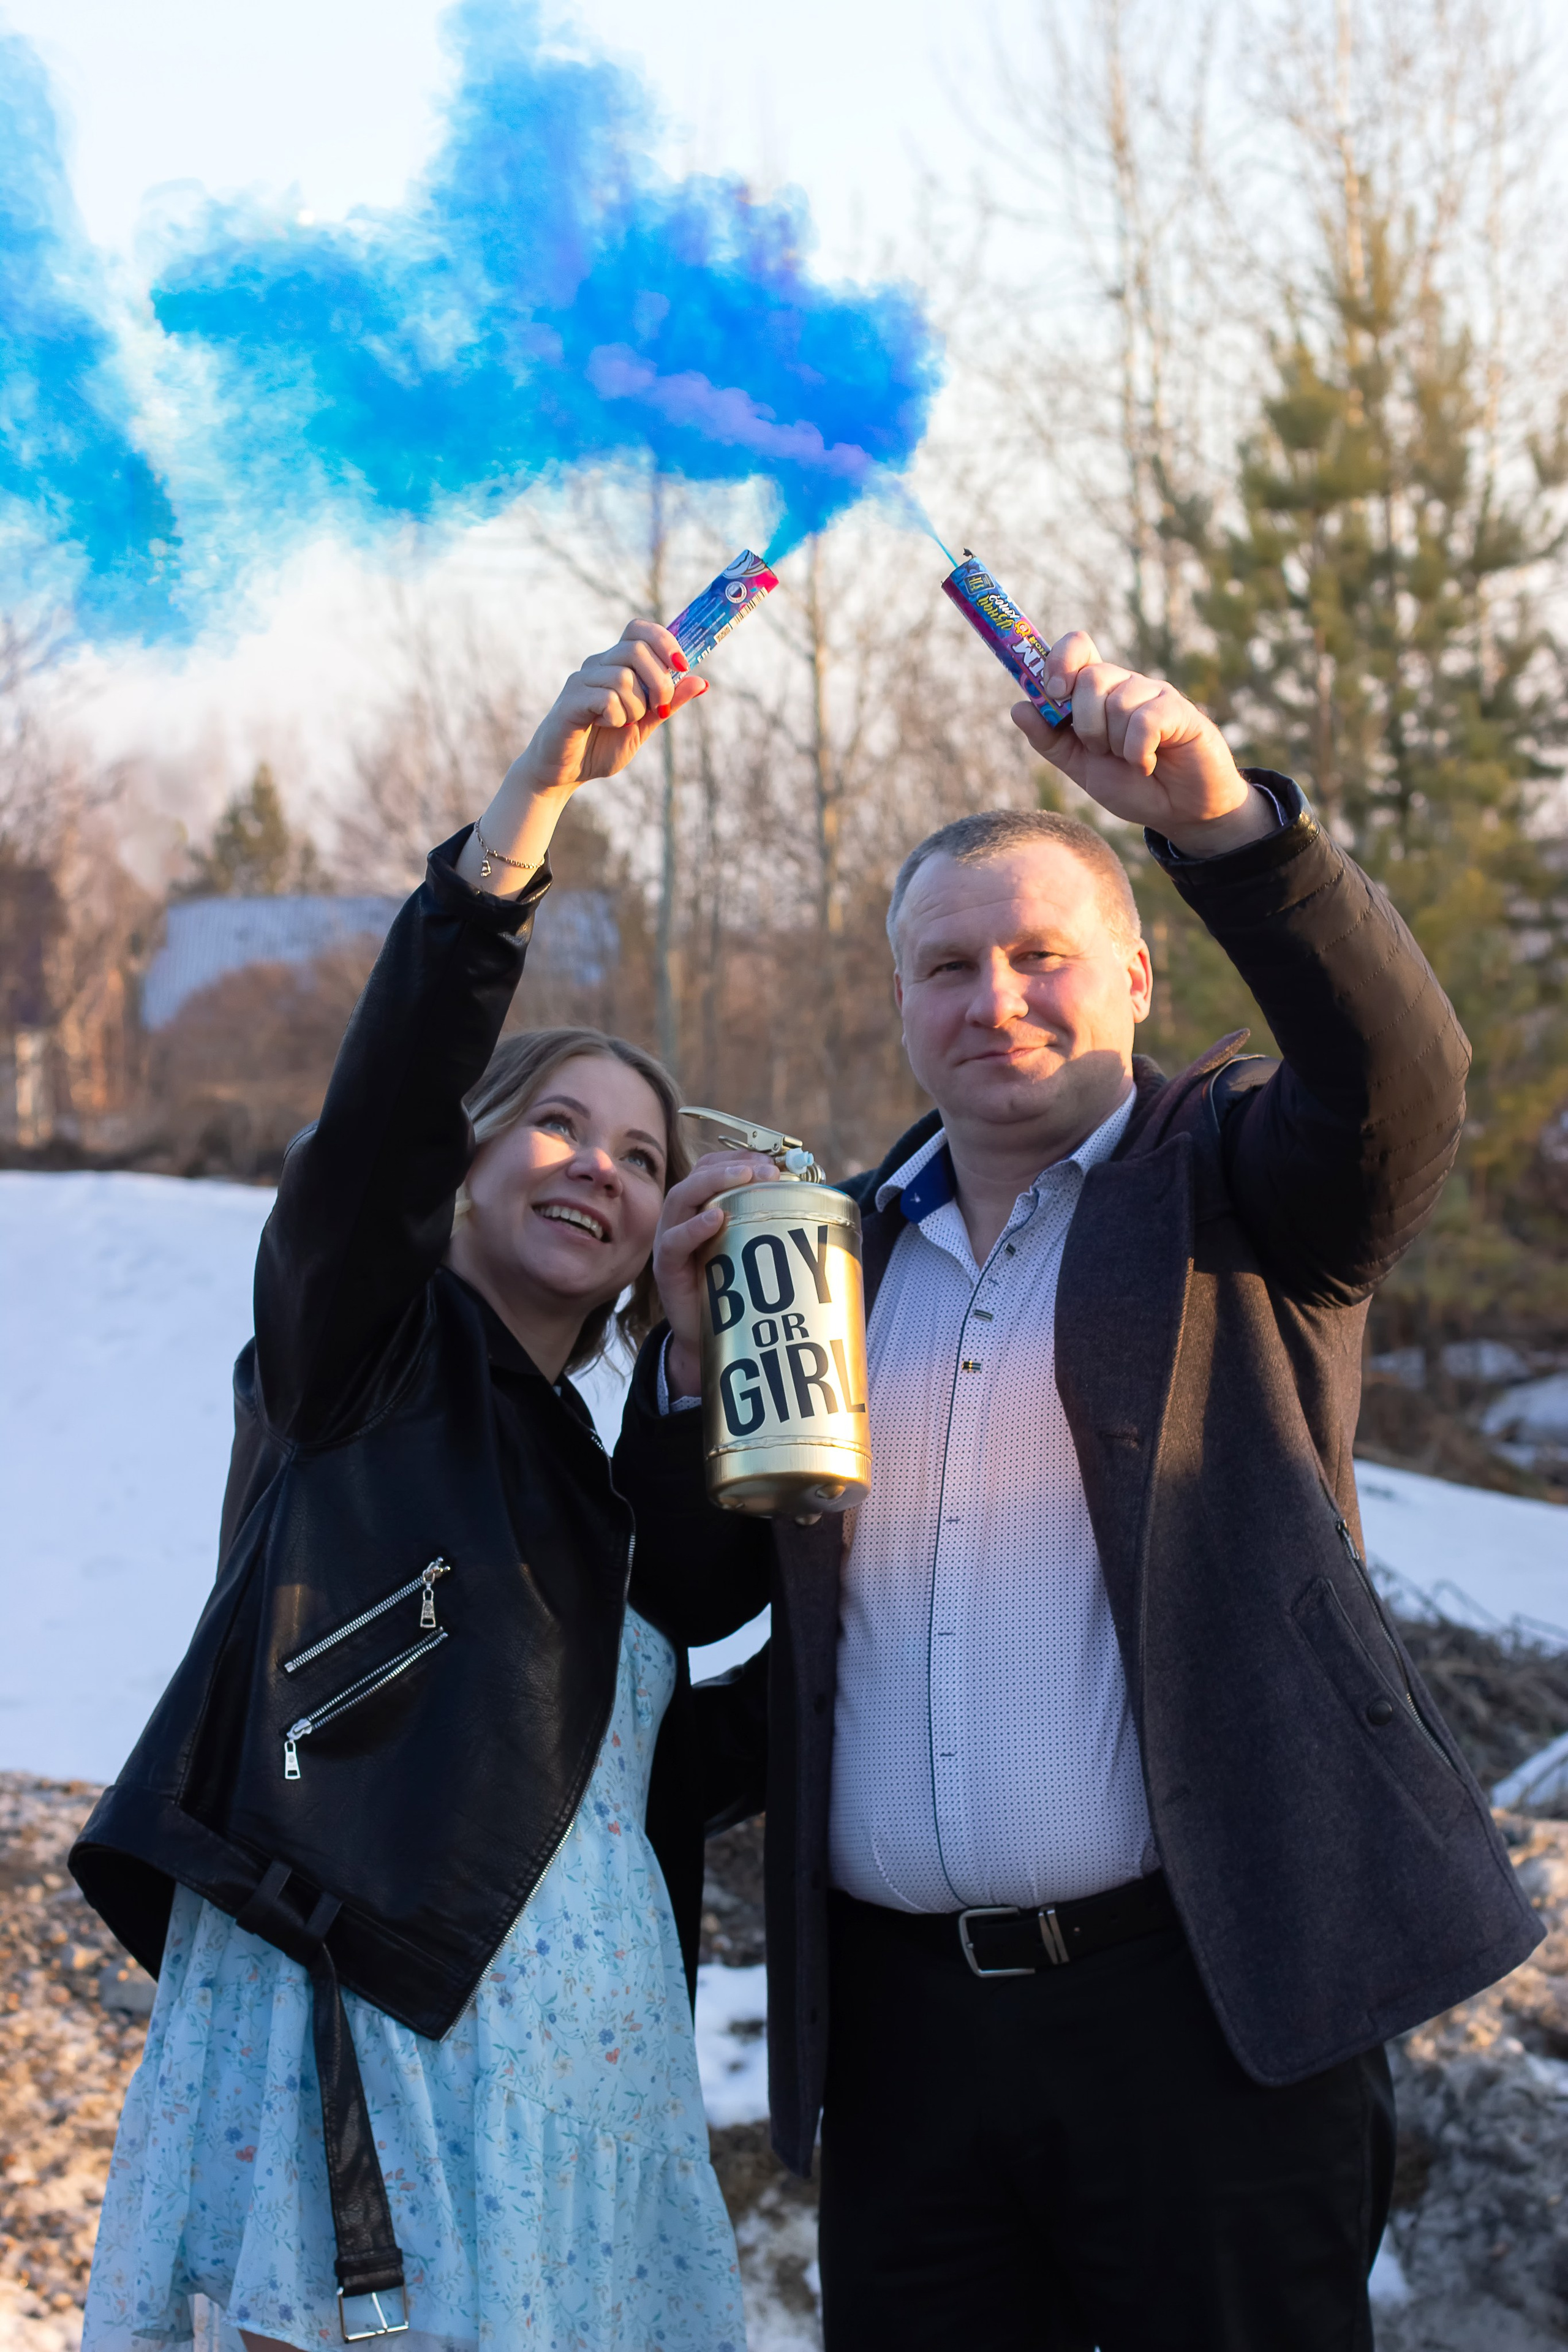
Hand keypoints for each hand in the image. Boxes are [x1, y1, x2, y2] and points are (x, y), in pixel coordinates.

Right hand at [515, 619, 708, 798]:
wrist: (565, 772)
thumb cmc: (601, 746)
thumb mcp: (645, 725)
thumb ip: (669, 703)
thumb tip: (701, 681)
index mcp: (616, 664)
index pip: (639, 629)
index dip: (664, 641)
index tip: (682, 666)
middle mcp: (597, 665)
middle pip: (636, 649)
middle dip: (659, 682)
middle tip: (659, 710)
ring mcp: (581, 680)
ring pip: (623, 677)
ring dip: (635, 707)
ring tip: (623, 723)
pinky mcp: (571, 701)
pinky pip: (606, 698)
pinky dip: (616, 717)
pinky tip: (606, 725)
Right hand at [653, 1150, 779, 1396]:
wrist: (709, 1340)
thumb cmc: (733, 1291)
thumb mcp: (752, 1251)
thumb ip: (770, 1224)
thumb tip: (814, 1196)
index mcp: (702, 1208)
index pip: (712, 1167)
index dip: (738, 1156)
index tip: (771, 1157)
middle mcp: (682, 1218)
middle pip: (697, 1176)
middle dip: (732, 1166)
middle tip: (767, 1170)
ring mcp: (670, 1240)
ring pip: (682, 1198)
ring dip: (714, 1183)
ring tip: (745, 1177)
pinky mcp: (667, 1267)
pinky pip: (674, 1241)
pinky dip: (694, 1227)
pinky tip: (715, 1219)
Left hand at [1011, 632, 1275, 856]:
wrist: (1178, 812)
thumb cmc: (1132, 785)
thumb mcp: (1081, 767)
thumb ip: (1049, 739)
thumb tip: (1018, 707)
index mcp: (1098, 692)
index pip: (1077, 647)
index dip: (1058, 660)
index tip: (1052, 691)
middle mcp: (1125, 685)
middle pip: (1091, 677)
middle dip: (1086, 724)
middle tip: (1102, 750)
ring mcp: (1153, 695)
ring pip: (1117, 702)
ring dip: (1115, 744)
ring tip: (1130, 761)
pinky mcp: (1179, 711)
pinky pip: (1145, 720)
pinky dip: (1138, 752)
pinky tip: (1147, 764)